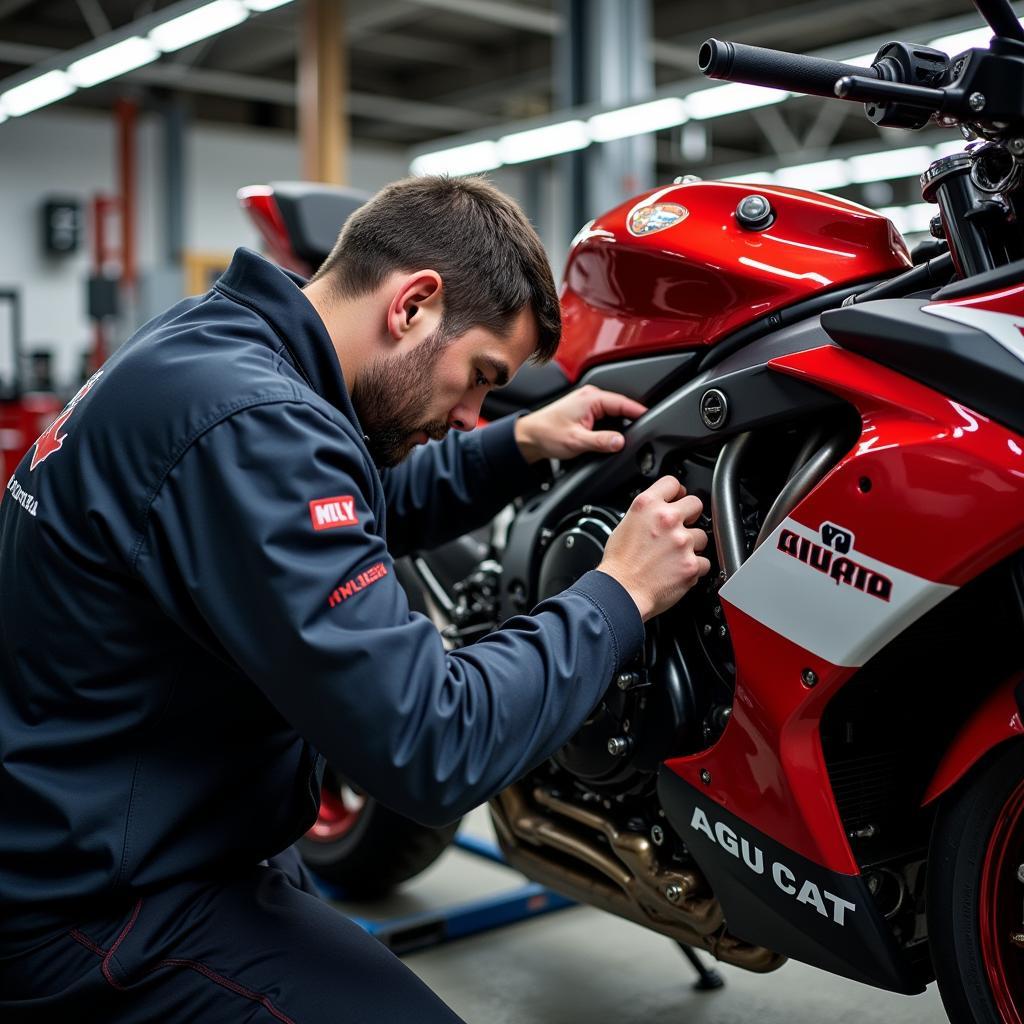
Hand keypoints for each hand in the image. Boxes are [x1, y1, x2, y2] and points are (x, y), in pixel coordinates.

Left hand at [513, 385, 646, 463]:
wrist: (530, 436)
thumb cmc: (547, 434)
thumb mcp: (576, 441)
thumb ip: (600, 441)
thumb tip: (621, 441)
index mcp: (591, 398)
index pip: (624, 403)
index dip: (640, 412)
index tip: (653, 420)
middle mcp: (591, 396)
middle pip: (622, 406)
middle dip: (634, 418)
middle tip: (646, 432)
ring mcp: (589, 402)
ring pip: (615, 411)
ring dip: (623, 421)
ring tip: (634, 434)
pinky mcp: (586, 410)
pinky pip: (608, 415)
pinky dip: (614, 423)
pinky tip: (616, 434)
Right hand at [597, 476, 710, 620]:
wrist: (620, 592)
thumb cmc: (618, 564)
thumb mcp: (624, 525)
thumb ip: (645, 514)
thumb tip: (657, 512)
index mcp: (647, 506)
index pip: (672, 483)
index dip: (676, 492)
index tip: (677, 499)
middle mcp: (667, 519)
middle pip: (696, 504)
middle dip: (690, 515)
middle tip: (681, 528)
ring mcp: (682, 542)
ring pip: (702, 536)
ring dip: (692, 545)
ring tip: (674, 556)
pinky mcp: (692, 564)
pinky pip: (704, 562)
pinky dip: (695, 568)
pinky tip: (678, 570)